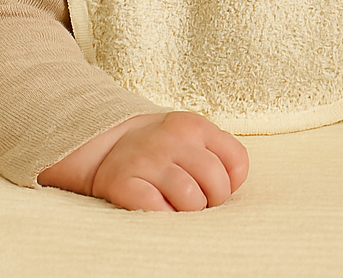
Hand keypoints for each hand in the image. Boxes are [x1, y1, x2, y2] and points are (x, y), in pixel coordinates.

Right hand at [37, 111, 248, 211]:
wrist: (106, 143)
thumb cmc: (162, 149)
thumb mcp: (193, 138)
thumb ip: (220, 154)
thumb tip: (232, 187)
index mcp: (194, 126)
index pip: (236, 161)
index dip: (231, 182)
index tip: (214, 185)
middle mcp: (172, 139)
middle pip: (216, 183)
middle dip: (212, 200)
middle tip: (196, 200)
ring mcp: (146, 160)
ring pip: (191, 200)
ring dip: (188, 211)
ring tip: (176, 204)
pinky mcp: (122, 183)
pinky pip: (156, 209)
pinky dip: (163, 215)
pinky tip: (158, 207)